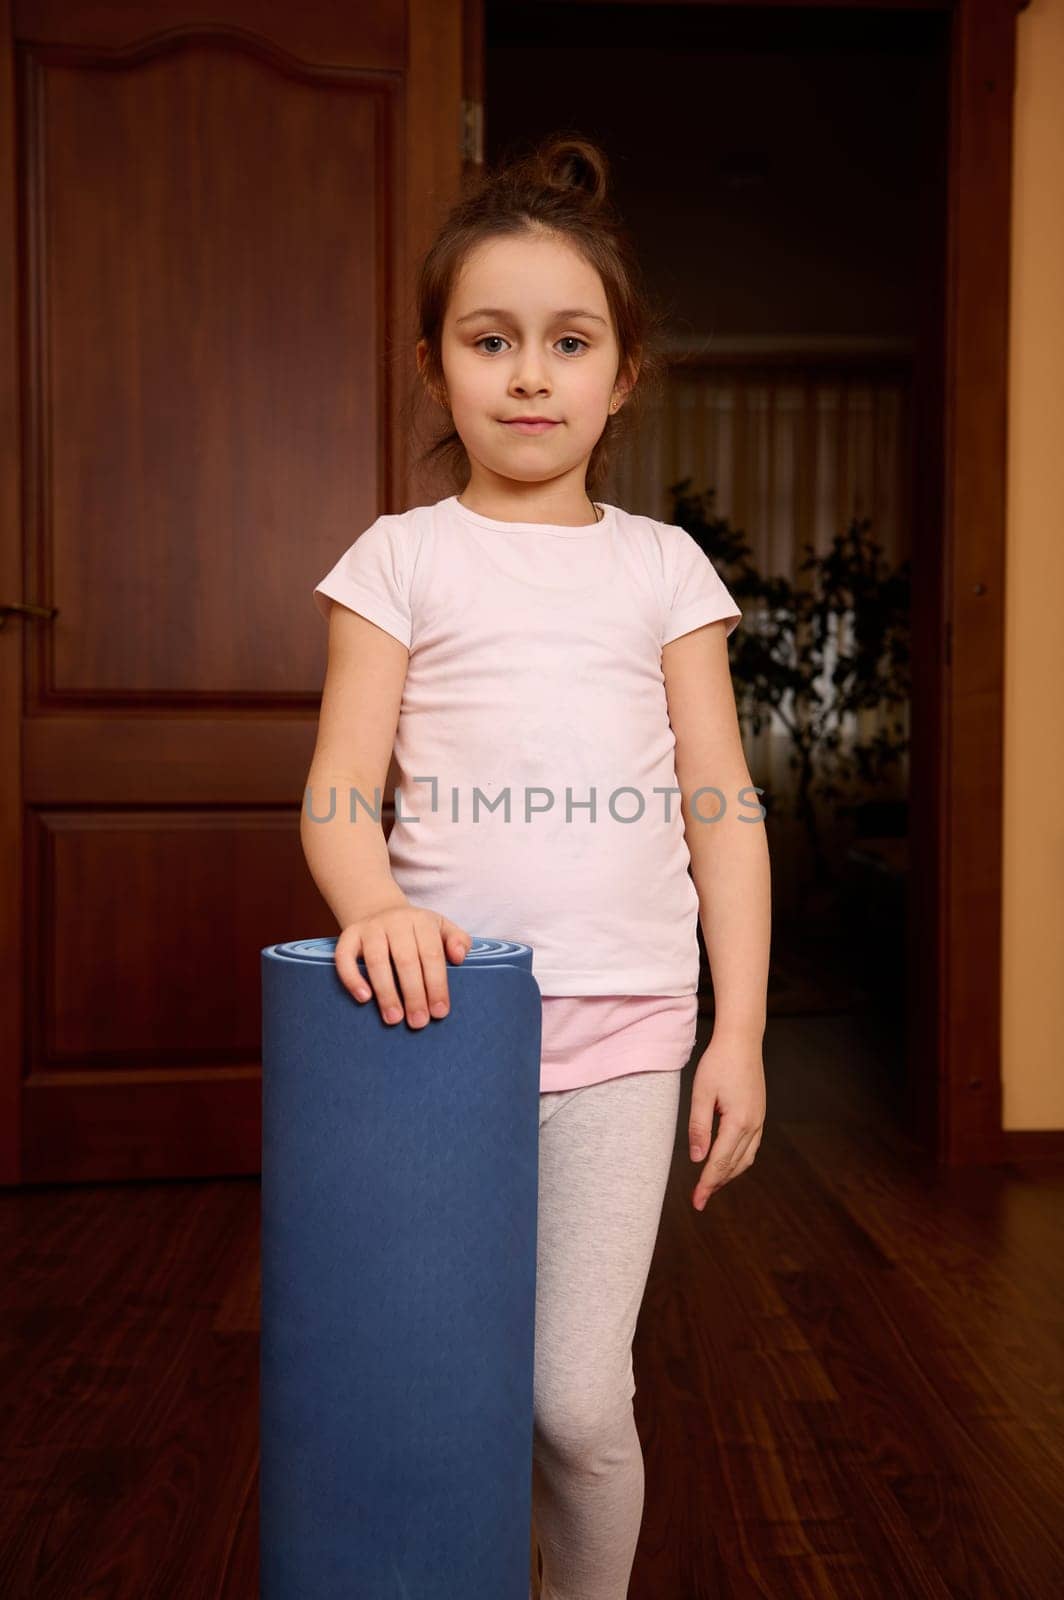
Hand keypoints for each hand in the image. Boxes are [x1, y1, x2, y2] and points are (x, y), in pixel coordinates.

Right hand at [334, 904, 472, 1027]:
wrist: (379, 910)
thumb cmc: (416, 931)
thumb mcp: (441, 929)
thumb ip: (458, 941)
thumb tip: (459, 958)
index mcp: (422, 921)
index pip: (432, 954)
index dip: (436, 984)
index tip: (439, 1012)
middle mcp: (395, 921)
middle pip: (406, 960)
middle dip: (414, 994)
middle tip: (418, 1022)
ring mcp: (370, 928)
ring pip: (376, 960)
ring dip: (386, 992)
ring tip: (394, 1018)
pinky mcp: (348, 935)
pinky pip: (345, 957)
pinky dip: (352, 978)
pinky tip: (364, 999)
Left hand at [688, 1032, 764, 1210]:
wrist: (742, 1041)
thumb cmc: (718, 1063)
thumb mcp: (701, 1093)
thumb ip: (698, 1127)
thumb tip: (697, 1158)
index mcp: (738, 1122)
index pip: (719, 1162)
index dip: (706, 1184)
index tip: (696, 1201)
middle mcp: (753, 1125)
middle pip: (734, 1165)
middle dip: (716, 1184)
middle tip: (699, 1199)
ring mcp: (759, 1121)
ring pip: (745, 1159)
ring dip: (728, 1175)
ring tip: (710, 1185)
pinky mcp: (759, 1116)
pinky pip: (750, 1148)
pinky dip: (737, 1162)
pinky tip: (726, 1163)